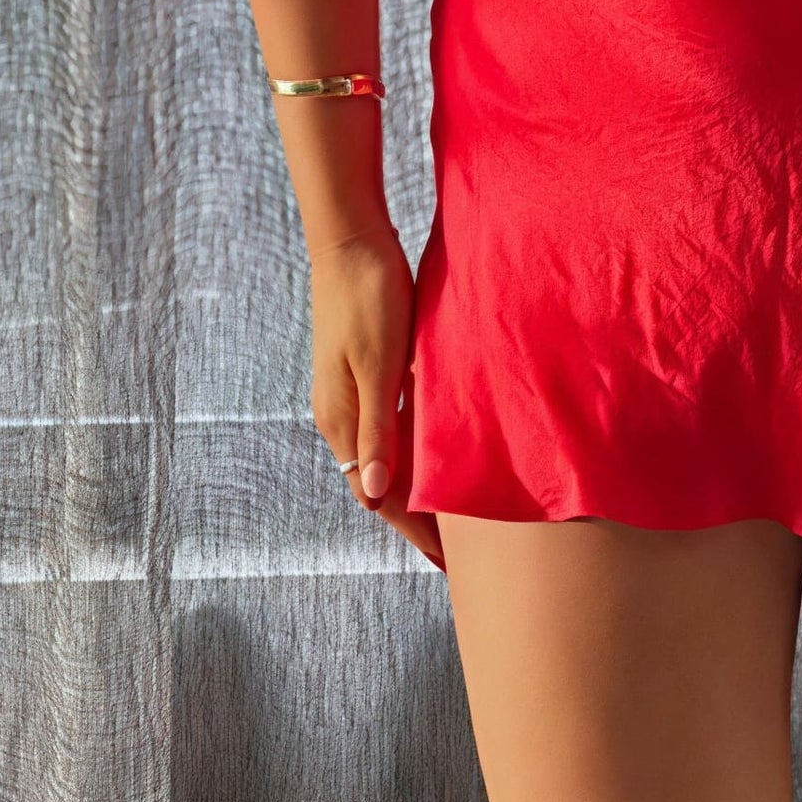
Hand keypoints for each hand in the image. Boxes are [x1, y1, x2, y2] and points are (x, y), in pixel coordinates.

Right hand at [309, 221, 446, 571]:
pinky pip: (389, 425)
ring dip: (415, 482)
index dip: (413, 528)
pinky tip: (437, 449)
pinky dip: (413, 448)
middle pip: (380, 481)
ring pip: (386, 454)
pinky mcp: (364, 370)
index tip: (448, 562)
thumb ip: (381, 428)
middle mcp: (341, 414)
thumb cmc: (368, 297)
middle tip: (461, 550)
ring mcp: (349, 393)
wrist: (350, 240)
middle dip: (416, 516)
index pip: (377, 494)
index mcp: (342, 419)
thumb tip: (377, 496)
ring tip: (455, 509)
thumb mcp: (379, 365)